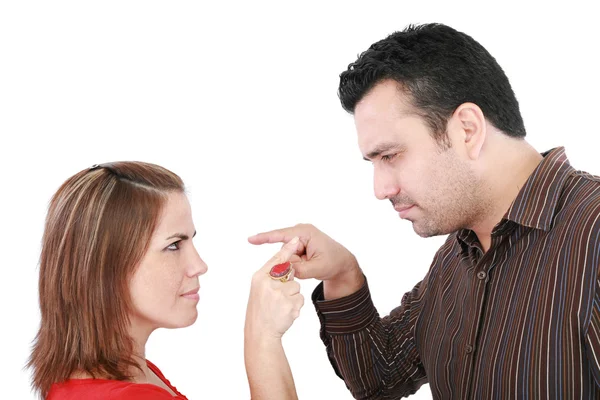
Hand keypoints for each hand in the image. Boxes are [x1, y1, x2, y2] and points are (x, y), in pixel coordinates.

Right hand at [245, 237, 304, 339]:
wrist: (260, 335)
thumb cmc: (259, 309)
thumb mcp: (260, 287)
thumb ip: (271, 271)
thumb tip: (286, 256)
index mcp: (260, 276)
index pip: (276, 258)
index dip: (286, 247)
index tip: (295, 237)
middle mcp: (267, 283)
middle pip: (288, 273)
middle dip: (287, 283)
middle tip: (275, 297)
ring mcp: (279, 294)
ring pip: (296, 287)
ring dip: (292, 296)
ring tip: (279, 306)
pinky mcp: (289, 305)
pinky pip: (299, 299)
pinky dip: (295, 306)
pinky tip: (285, 313)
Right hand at [248, 224, 363, 299]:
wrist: (342, 264)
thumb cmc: (334, 262)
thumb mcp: (318, 268)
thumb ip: (300, 270)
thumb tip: (284, 271)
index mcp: (305, 232)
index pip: (281, 235)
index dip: (265, 238)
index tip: (251, 239)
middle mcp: (300, 233)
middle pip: (284, 250)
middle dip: (291, 262)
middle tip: (308, 266)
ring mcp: (298, 239)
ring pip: (286, 257)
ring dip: (295, 265)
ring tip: (311, 266)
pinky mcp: (297, 247)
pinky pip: (289, 259)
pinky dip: (296, 266)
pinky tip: (308, 266)